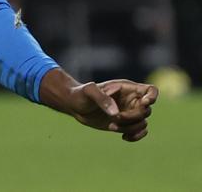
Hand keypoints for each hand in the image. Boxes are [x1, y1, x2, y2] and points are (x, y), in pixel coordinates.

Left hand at [41, 68, 157, 141]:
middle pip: (146, 110)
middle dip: (132, 117)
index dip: (152, 97)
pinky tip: (123, 137)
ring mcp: (129, 112)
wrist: (74, 105)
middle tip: (115, 118)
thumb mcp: (88, 92)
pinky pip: (139, 132)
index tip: (144, 103)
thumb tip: (116, 113)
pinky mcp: (124, 124)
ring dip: (131, 128)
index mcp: (126, 88)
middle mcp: (131, 100)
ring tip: (112, 127)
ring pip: (143, 123)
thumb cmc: (80, 94)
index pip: (150, 90)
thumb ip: (102, 98)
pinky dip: (135, 136)